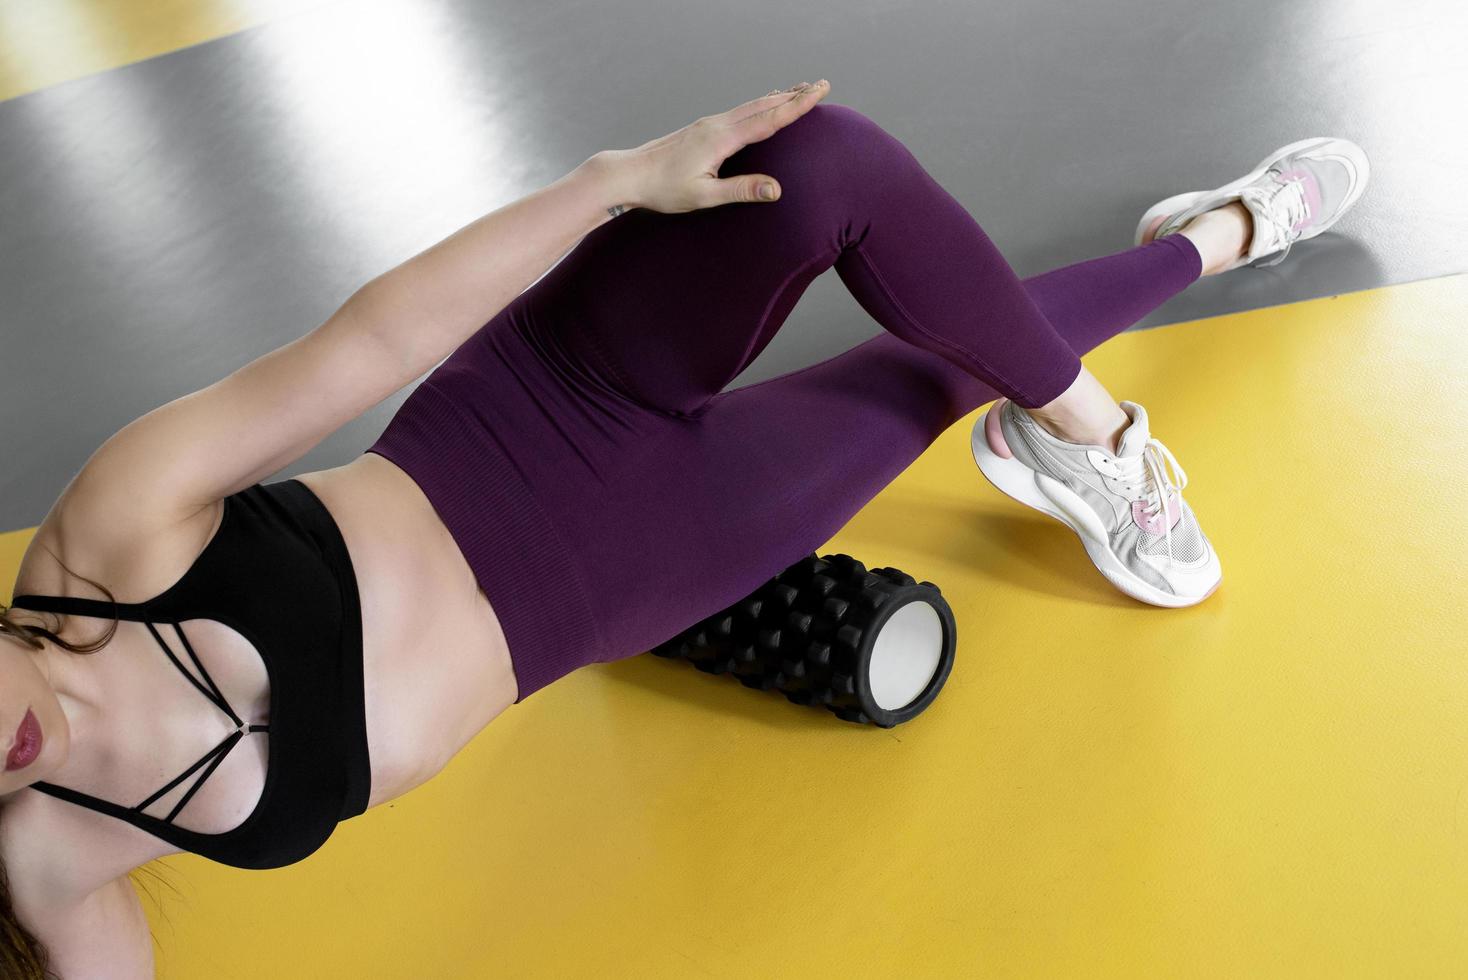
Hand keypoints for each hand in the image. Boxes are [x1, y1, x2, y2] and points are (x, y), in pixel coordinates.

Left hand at [599, 80, 829, 213]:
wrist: (629, 174)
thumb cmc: (663, 189)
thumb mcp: (704, 196)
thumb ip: (741, 190)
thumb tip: (777, 189)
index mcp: (721, 138)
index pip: (769, 119)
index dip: (797, 106)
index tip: (819, 93)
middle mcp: (717, 124)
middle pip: (764, 105)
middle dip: (795, 95)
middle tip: (822, 85)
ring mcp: (709, 124)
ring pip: (752, 105)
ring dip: (779, 97)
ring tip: (800, 90)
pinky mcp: (702, 129)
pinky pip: (740, 111)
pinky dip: (760, 104)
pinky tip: (762, 105)